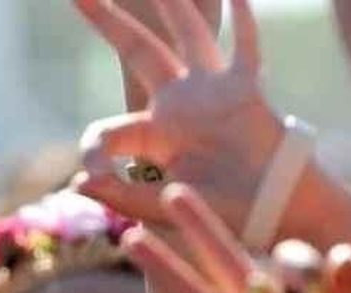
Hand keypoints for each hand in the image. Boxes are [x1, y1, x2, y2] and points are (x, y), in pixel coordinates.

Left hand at [73, 0, 282, 233]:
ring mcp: (212, 92)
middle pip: (138, 51)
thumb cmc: (221, 214)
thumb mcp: (163, 207)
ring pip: (189, 34)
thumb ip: (122, 196)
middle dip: (109, 22)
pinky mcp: (247, 90)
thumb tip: (76, 183)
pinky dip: (243, 20)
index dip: (92, 150)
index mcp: (153, 136)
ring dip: (174, 5)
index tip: (91, 175)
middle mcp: (178, 105)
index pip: (108, 130)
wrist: (273, 213)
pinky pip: (244, 48)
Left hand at [126, 184, 350, 292]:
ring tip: (311, 290)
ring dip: (296, 262)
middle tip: (173, 189)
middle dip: (200, 227)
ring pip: (290, 259)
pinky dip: (342, 263)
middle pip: (227, 262)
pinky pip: (342, 267)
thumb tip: (254, 289)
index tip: (127, 237)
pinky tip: (345, 268)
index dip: (160, 266)